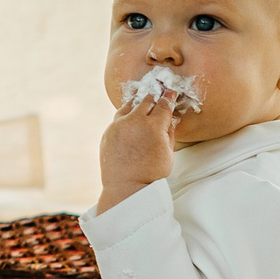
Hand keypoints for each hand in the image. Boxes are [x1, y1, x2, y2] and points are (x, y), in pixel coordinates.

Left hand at [96, 89, 176, 212]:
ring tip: (144, 102)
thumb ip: (170, 131)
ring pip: (130, 105)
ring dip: (138, 103)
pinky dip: (126, 116)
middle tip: (159, 91)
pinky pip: (118, 117)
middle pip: (146, 100)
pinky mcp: (108, 132)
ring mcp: (118, 125)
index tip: (171, 92)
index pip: (164, 104)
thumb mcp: (169, 152)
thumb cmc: (151, 172)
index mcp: (154, 126)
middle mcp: (134, 121)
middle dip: (154, 96)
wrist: (127, 186)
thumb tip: (171, 118)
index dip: (169, 96)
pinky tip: (131, 117)